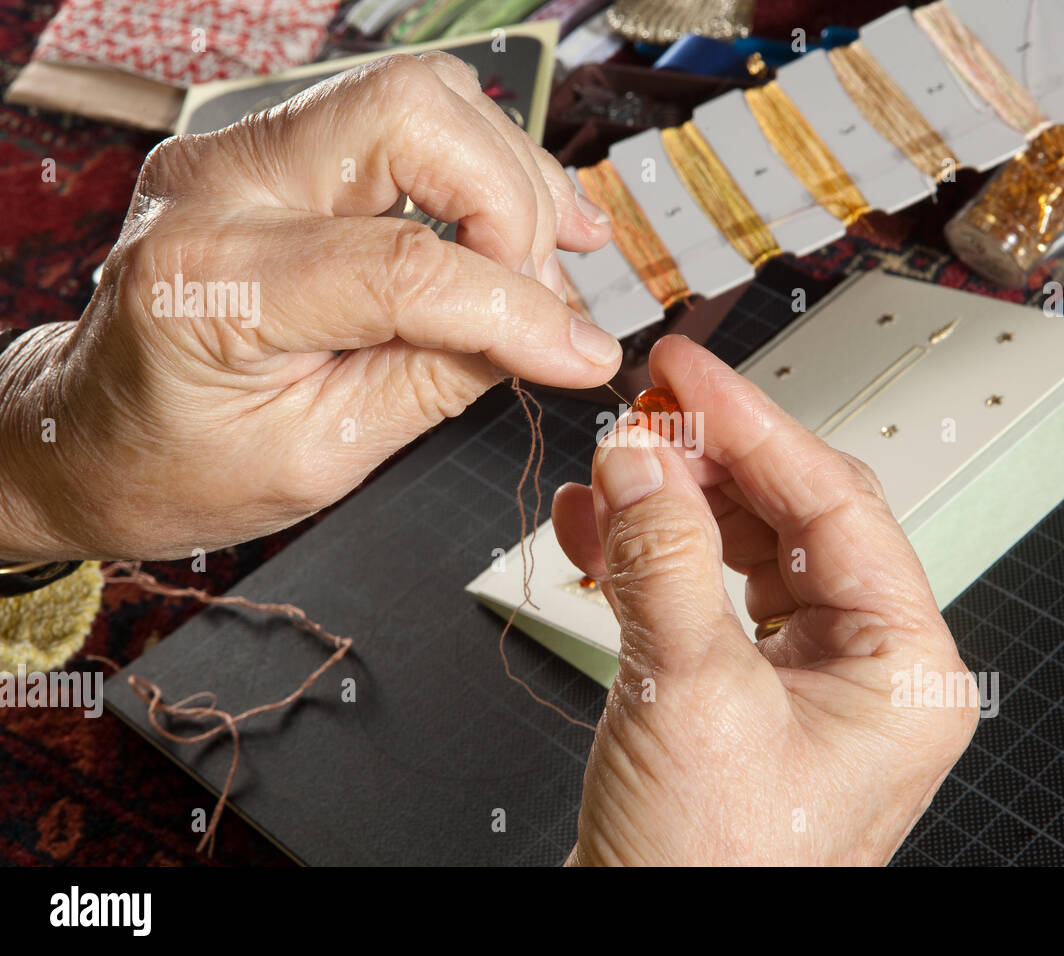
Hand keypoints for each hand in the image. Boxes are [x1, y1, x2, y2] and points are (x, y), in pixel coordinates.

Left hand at [0, 53, 620, 560]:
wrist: (92, 434)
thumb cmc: (179, 464)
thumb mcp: (320, 456)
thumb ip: (437, 381)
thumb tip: (546, 335)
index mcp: (212, 285)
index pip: (403, 266)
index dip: (517, 311)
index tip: (583, 355)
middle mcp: (216, 187)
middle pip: (408, 114)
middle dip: (512, 199)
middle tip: (550, 291)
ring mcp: (237, 152)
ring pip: (415, 96)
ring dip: (506, 173)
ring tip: (547, 262)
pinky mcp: (267, 148)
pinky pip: (395, 118)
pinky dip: (474, 164)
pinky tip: (517, 220)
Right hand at [551, 336, 977, 864]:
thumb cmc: (711, 874)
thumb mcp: (690, 693)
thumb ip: (662, 555)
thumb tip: (639, 453)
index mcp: (903, 668)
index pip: (834, 503)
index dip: (754, 425)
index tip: (689, 370)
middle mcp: (864, 671)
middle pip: (790, 519)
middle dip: (708, 462)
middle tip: (643, 411)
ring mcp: (802, 685)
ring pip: (740, 554)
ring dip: (669, 508)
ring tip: (608, 469)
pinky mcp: (742, 699)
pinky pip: (701, 601)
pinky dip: (646, 562)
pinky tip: (594, 528)